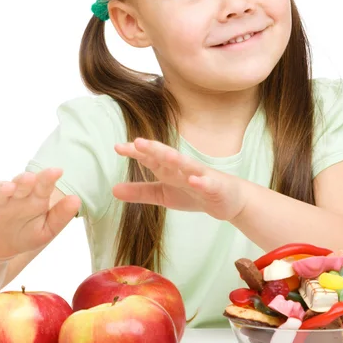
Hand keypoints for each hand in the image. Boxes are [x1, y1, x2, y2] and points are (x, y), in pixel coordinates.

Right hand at [0, 168, 81, 260]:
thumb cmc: (28, 233)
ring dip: (2, 188)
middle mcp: (16, 197)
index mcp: (35, 198)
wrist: (3, 249)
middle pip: (19, 183)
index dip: (48, 178)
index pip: (42, 185)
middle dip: (24, 180)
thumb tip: (76, 200)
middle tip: (30, 178)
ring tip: (9, 189)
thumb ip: (61, 216)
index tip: (57, 171)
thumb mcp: (48, 229)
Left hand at [113, 138, 247, 221]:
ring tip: (165, 154)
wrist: (229, 201)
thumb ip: (140, 191)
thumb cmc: (194, 194)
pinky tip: (194, 181)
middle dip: (154, 149)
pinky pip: (207, 184)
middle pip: (167, 156)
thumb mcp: (163, 195)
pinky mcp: (215, 187)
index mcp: (169, 169)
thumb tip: (113, 189)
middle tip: (138, 142)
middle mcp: (183, 168)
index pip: (150, 158)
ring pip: (188, 166)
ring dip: (177, 159)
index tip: (118, 147)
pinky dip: (201, 182)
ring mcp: (200, 175)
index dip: (135, 152)